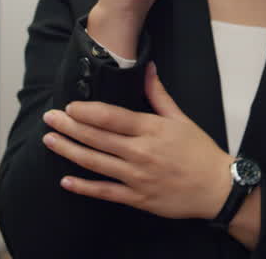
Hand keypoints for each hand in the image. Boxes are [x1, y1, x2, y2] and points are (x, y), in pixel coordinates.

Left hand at [42, 62, 231, 220]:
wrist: (216, 187)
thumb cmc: (200, 152)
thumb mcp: (181, 118)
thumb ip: (158, 94)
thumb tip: (147, 67)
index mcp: (151, 129)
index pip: (111, 118)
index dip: (86, 111)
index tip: (69, 106)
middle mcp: (140, 152)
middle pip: (97, 138)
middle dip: (69, 126)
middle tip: (49, 118)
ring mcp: (137, 177)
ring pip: (96, 163)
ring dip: (69, 151)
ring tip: (50, 140)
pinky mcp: (137, 198)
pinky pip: (105, 192)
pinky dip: (84, 187)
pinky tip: (66, 180)